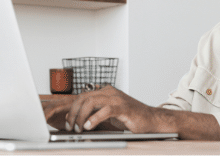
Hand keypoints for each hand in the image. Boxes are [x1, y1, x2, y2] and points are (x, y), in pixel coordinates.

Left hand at [45, 86, 162, 133]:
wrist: (152, 120)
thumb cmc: (131, 118)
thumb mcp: (109, 114)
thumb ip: (96, 113)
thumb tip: (79, 122)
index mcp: (105, 92)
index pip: (82, 96)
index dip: (71, 108)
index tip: (67, 121)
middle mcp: (109, 92)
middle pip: (83, 98)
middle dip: (73, 113)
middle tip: (70, 126)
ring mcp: (116, 98)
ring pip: (91, 102)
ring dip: (81, 116)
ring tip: (79, 128)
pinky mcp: (123, 107)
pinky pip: (105, 110)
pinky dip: (95, 118)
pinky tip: (89, 126)